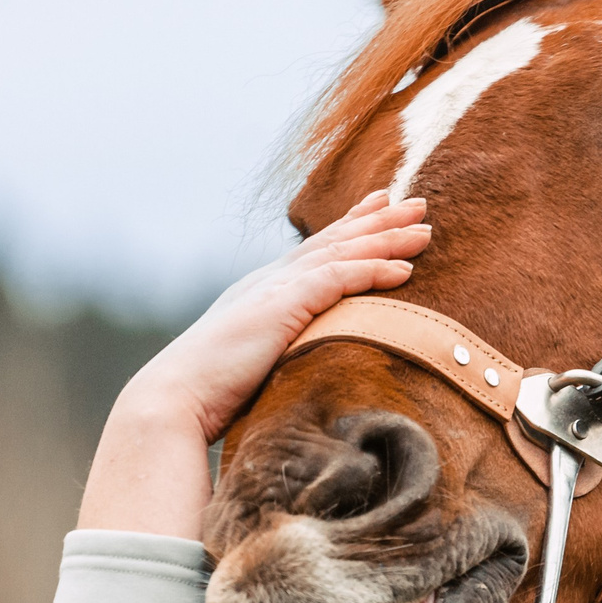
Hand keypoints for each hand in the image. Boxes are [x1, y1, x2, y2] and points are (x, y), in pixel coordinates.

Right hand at [79, 192, 431, 535]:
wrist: (176, 399)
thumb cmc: (210, 396)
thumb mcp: (255, 364)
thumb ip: (282, 354)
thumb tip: (308, 370)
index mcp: (264, 292)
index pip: (316, 251)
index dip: (351, 227)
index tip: (381, 208)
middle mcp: (270, 281)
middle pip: (335, 241)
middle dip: (379, 221)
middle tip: (418, 203)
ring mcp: (275, 289)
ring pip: (343, 253)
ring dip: (387, 239)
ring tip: (426, 228)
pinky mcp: (282, 305)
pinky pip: (339, 280)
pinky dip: (373, 271)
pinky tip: (405, 270)